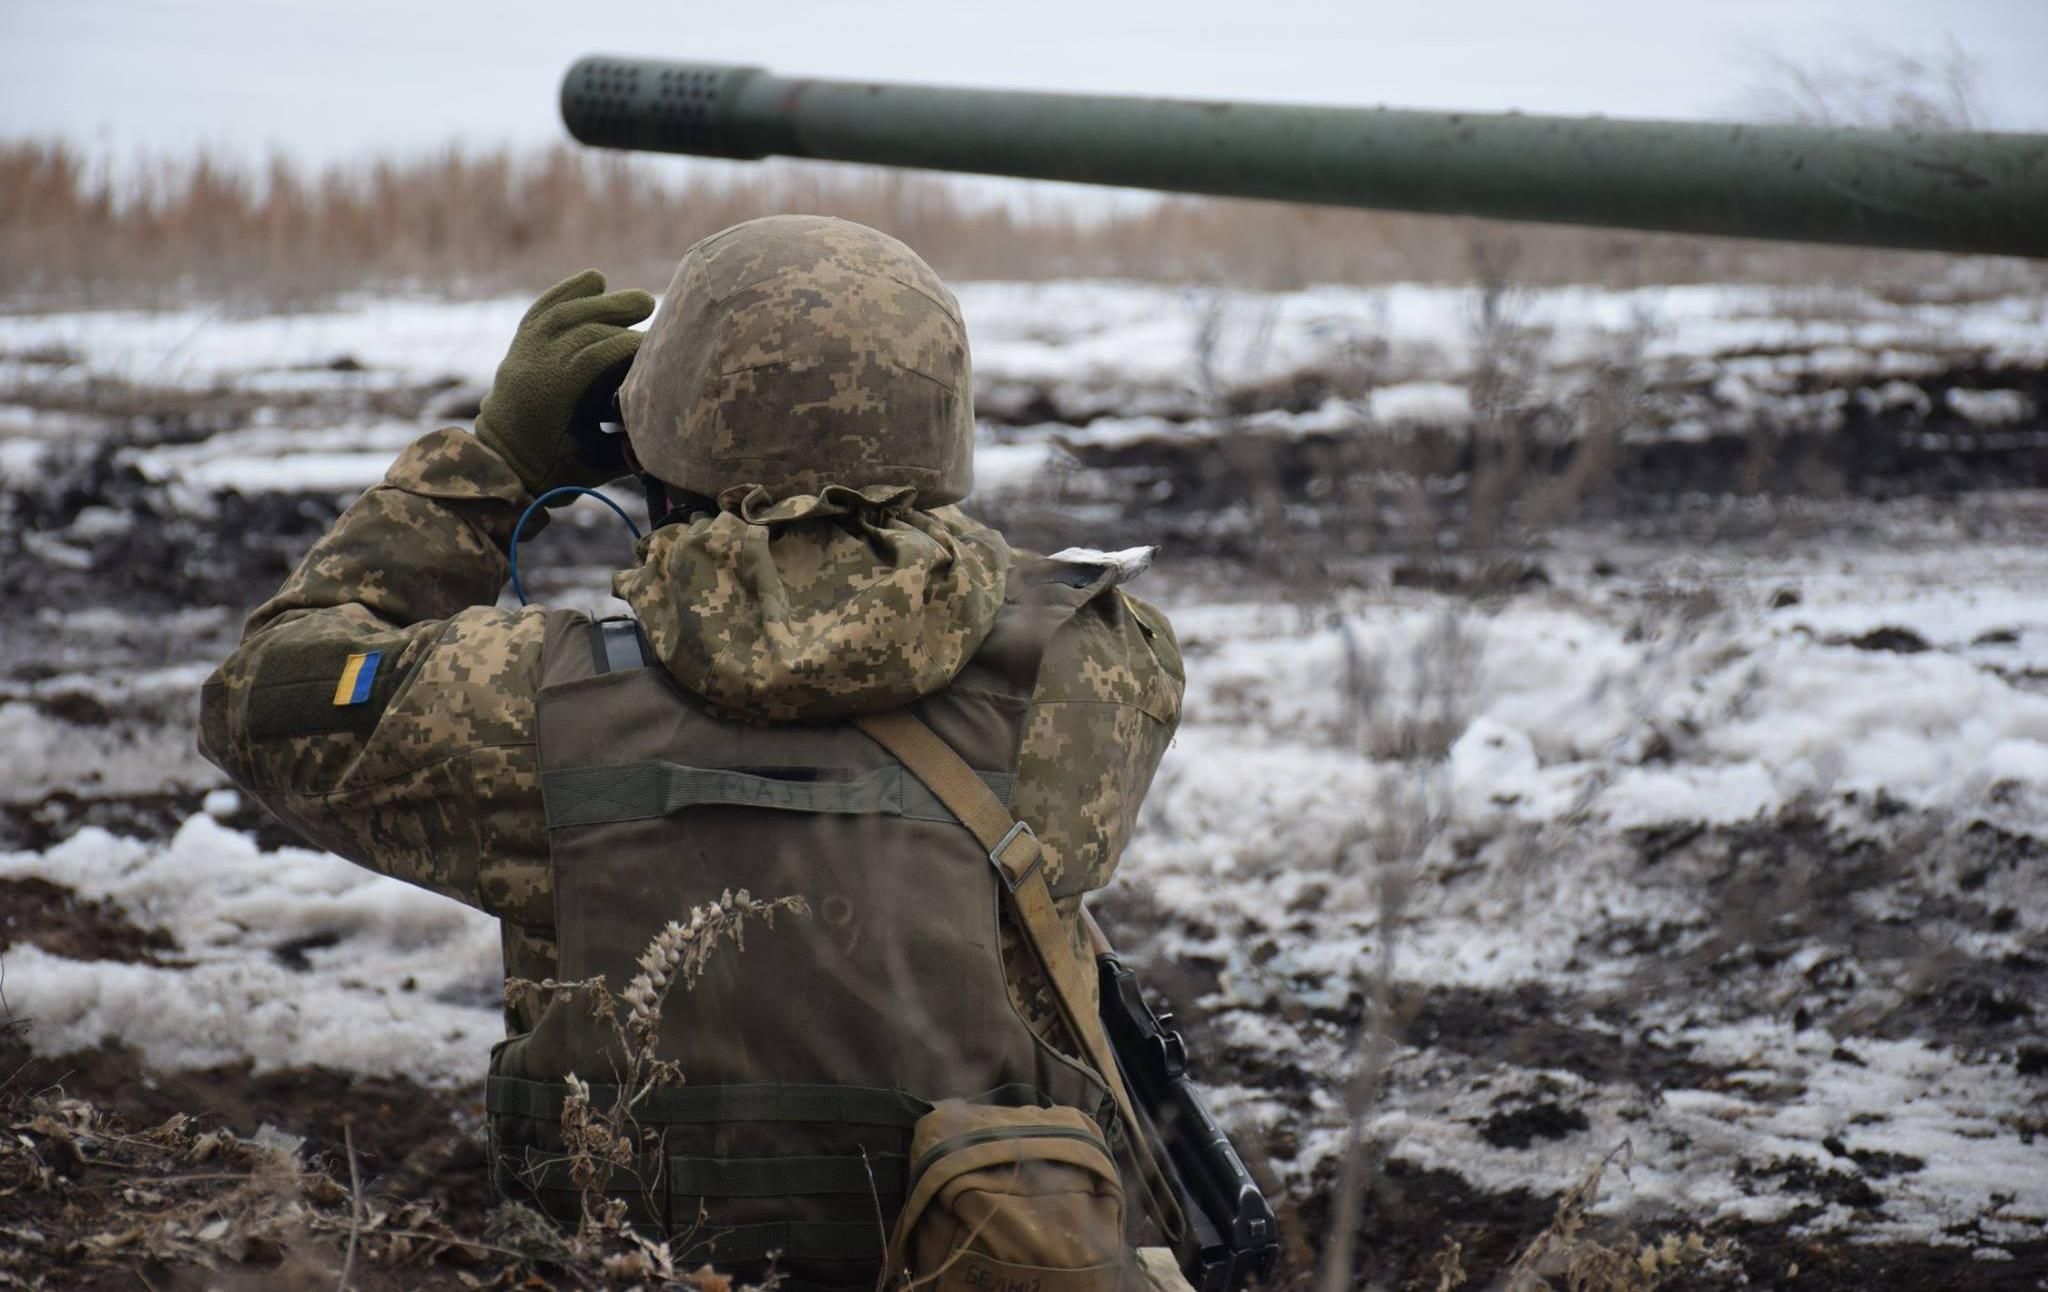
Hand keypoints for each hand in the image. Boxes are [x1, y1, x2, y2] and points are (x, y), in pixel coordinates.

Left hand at [474, 270, 654, 498]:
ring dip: (602, 302)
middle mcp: (530, 365)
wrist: (500, 467)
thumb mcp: (591, 465)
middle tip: (654, 308)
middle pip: (579, 327)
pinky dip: (568, 292)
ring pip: (562, 313)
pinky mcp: (520, 347)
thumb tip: (666, 425)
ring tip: (639, 300)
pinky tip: (596, 280)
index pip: (593, 354)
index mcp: (546, 395)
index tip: (660, 348)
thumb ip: (627, 447)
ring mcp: (522, 353)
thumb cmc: (552, 473)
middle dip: (619, 315)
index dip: (629, 346)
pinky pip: (543, 310)